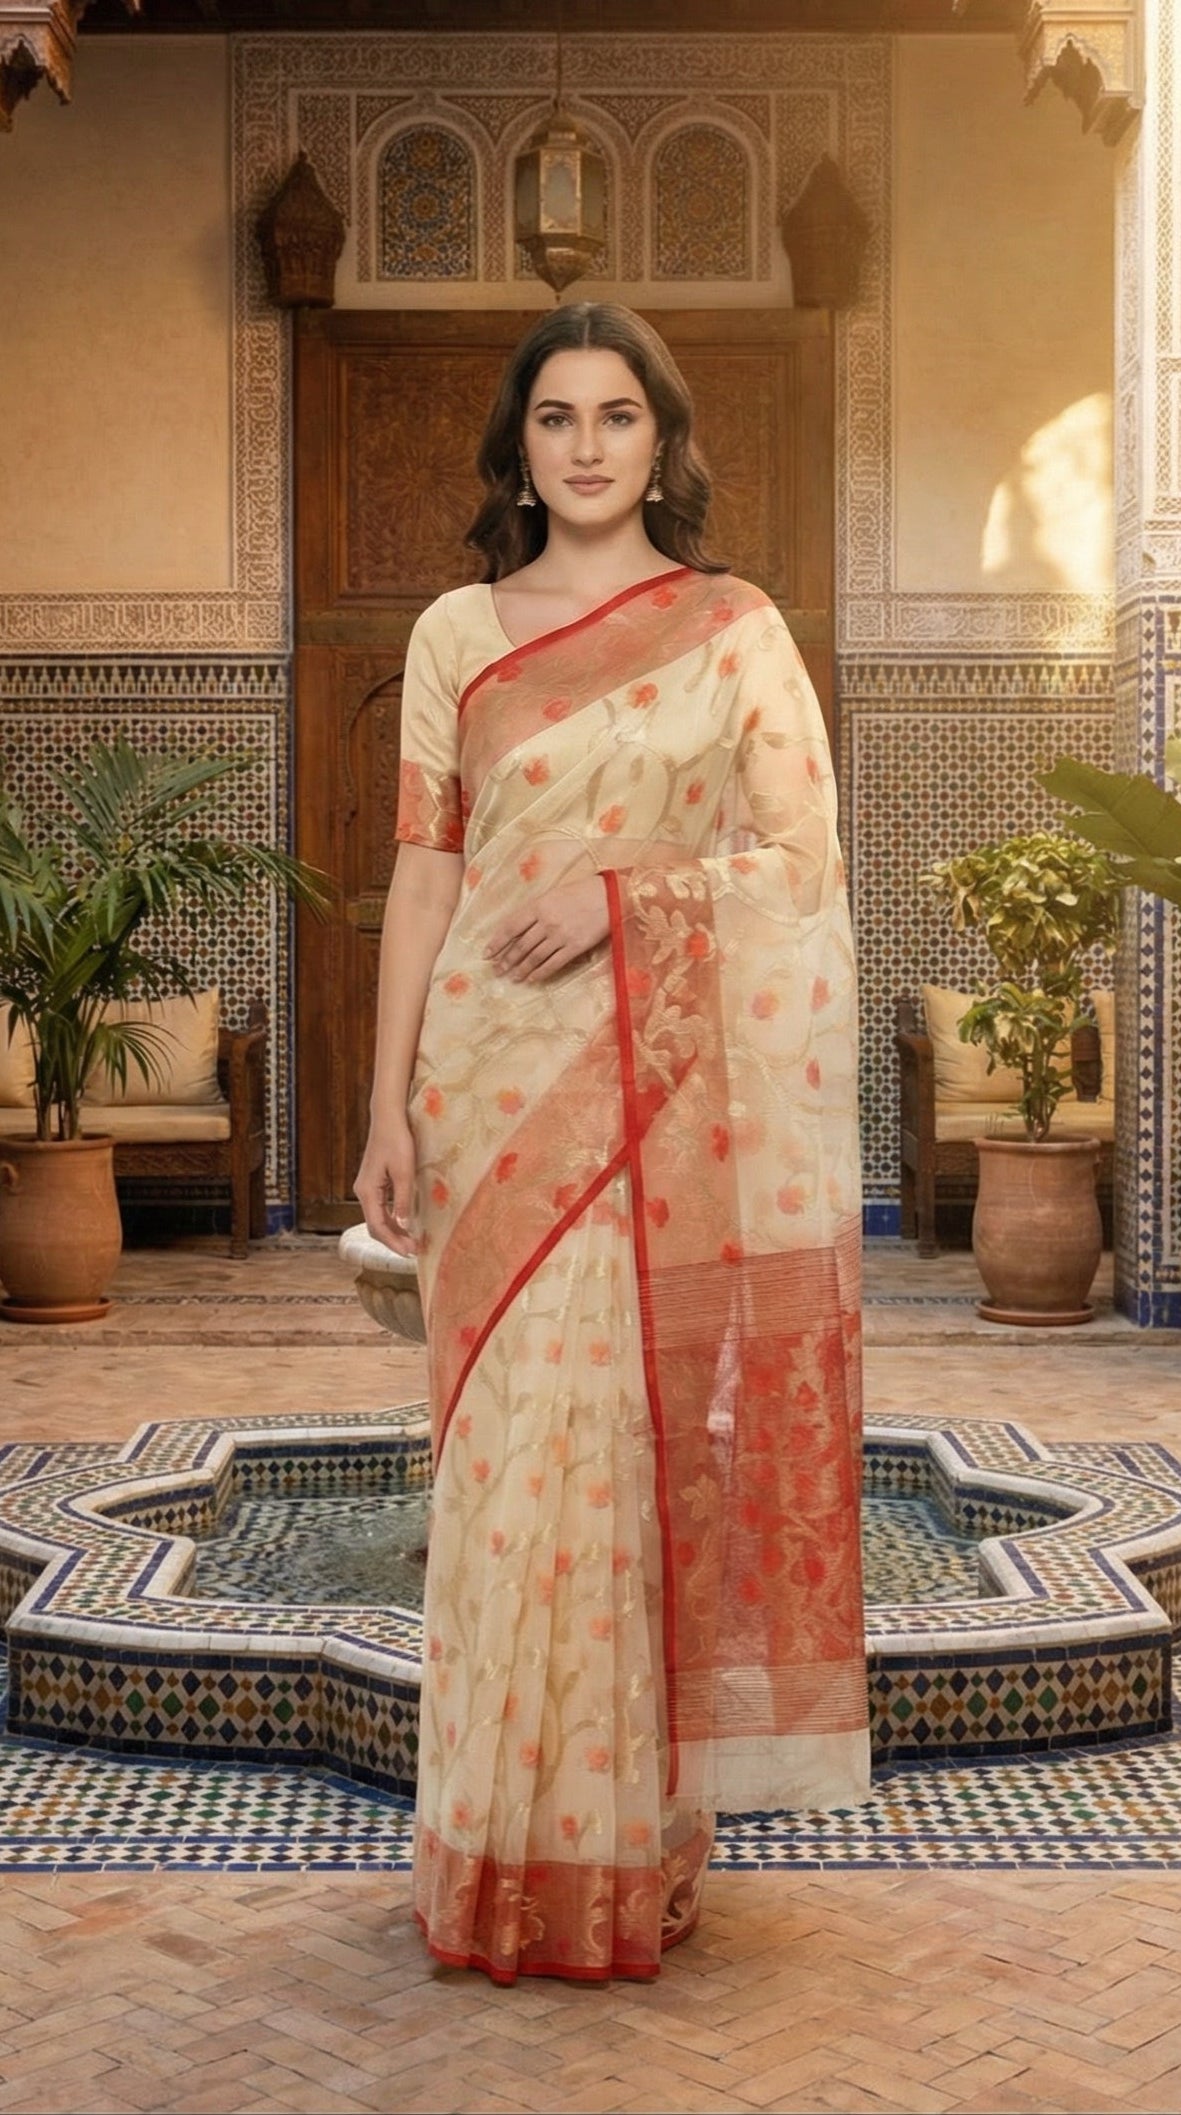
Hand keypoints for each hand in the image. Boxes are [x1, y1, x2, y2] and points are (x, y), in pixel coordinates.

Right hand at [353, 1118, 417, 1255]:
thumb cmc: (397, 1141)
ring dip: (393, 1231)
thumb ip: (403, 1200)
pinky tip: (405, 1223)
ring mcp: (367, 1188)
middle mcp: (363, 1192)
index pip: (377, 1226)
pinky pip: (381, 1208)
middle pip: (375, 1225)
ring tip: (411, 1241)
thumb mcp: (404, 1172)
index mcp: (368, 1191)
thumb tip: (403, 1224)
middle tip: (413, 1250)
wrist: (388, 1119)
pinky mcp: (374, 1183)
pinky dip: (392, 1219)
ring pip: (377, 1218)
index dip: (393, 1242)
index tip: (409, 1252)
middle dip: (393, 1240)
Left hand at [486, 875, 609, 983]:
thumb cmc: (581, 892)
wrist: (610, 896)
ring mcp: (560, 936)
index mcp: (538, 906)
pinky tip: (531, 979)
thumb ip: (535, 910)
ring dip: (520, 969)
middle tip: (496, 970)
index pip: (511, 927)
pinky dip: (540, 973)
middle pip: (520, 945)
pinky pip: (553, 964)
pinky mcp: (575, 947)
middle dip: (506, 959)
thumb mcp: (553, 894)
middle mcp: (547, 922)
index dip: (497, 942)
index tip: (486, 954)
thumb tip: (518, 928)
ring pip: (534, 957)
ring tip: (511, 977)